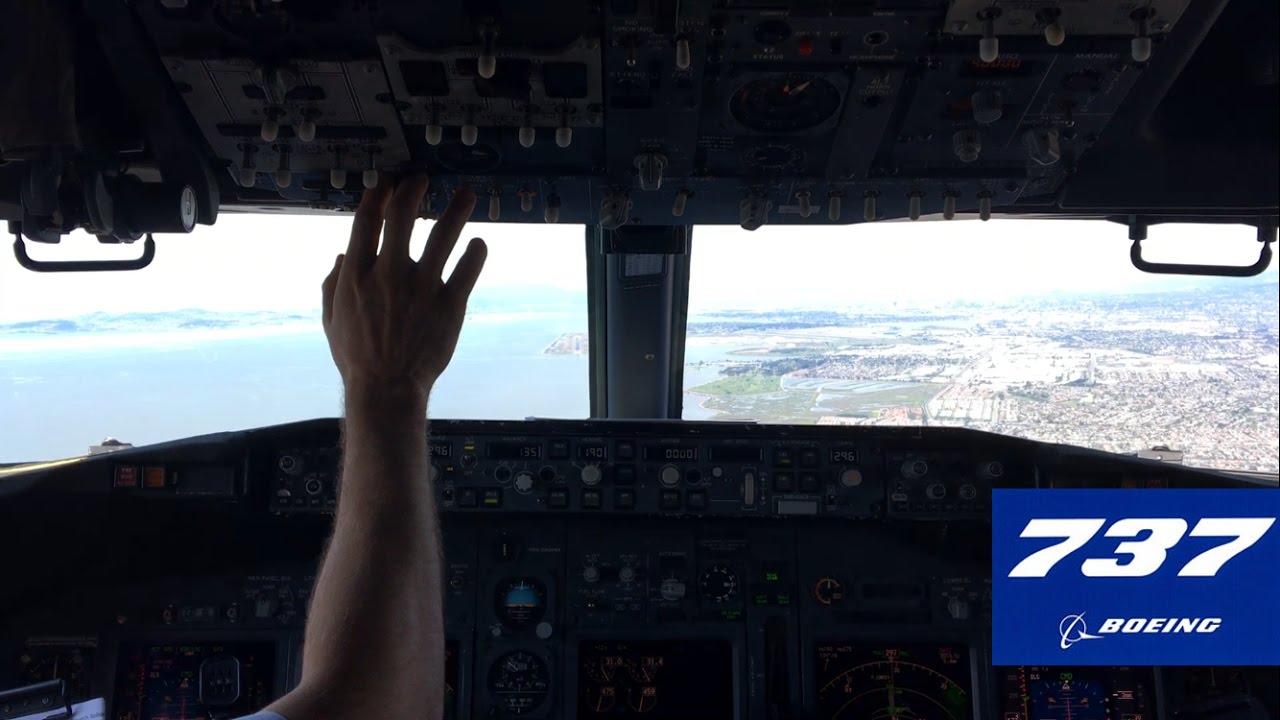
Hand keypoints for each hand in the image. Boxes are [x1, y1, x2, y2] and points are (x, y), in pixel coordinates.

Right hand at [322, 176, 486, 405]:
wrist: (387, 388)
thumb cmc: (357, 357)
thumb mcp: (331, 319)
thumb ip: (333, 283)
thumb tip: (343, 255)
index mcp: (357, 274)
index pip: (366, 220)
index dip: (377, 195)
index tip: (387, 183)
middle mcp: (389, 273)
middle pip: (402, 216)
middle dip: (413, 190)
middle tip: (423, 179)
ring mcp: (422, 287)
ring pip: (443, 235)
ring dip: (456, 211)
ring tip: (467, 195)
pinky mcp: (450, 304)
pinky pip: (467, 269)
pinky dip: (475, 252)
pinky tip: (478, 243)